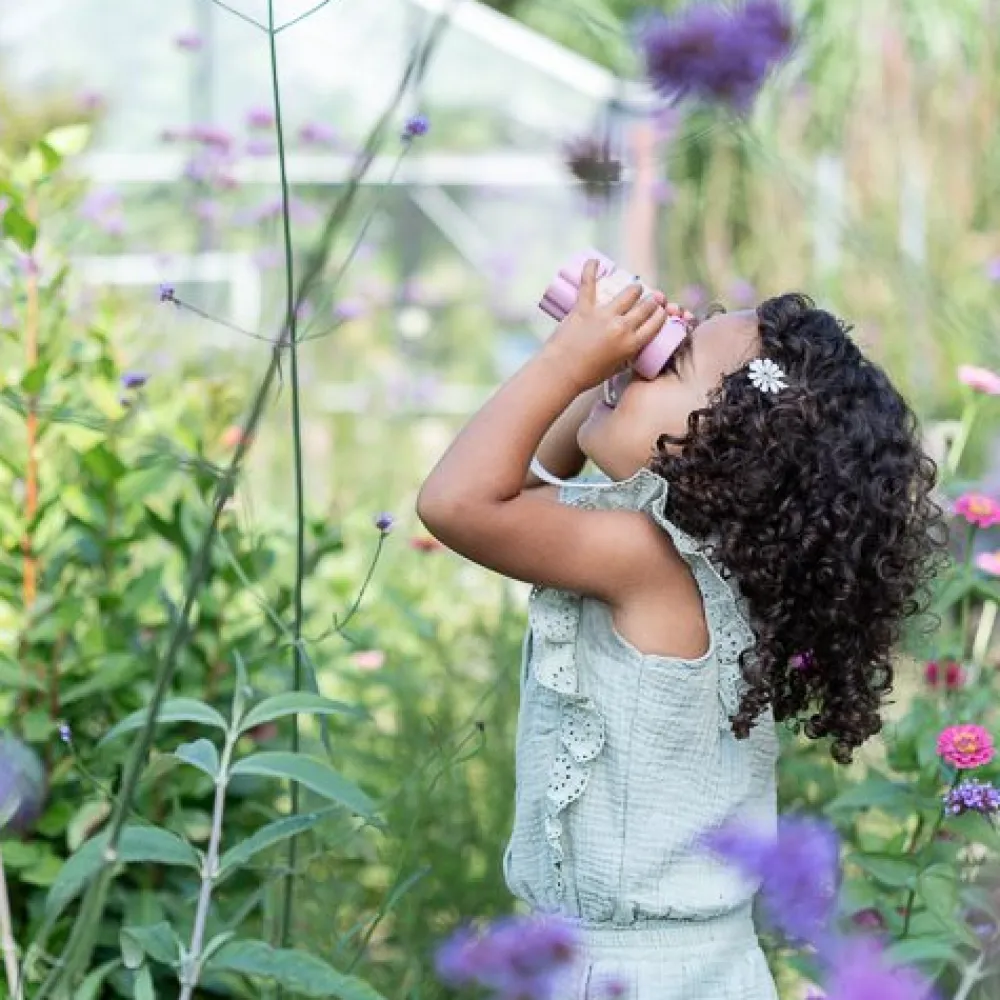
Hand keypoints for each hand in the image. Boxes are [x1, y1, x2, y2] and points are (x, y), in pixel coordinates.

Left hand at [544, 259, 668, 391]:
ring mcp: (603, 315)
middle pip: (645, 308)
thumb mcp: (616, 368)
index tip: (661, 311)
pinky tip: (594, 261)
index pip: (655, 324)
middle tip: (652, 298)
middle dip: (651, 301)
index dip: (660, 315)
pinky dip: (590, 270)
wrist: (561, 371)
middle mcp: (622, 327)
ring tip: (636, 287)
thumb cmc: (587, 375)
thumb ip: (626, 355)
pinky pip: (588, 284)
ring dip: (634, 289)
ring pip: (627, 294)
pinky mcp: (584, 308)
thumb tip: (630, 347)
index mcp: (632, 344)